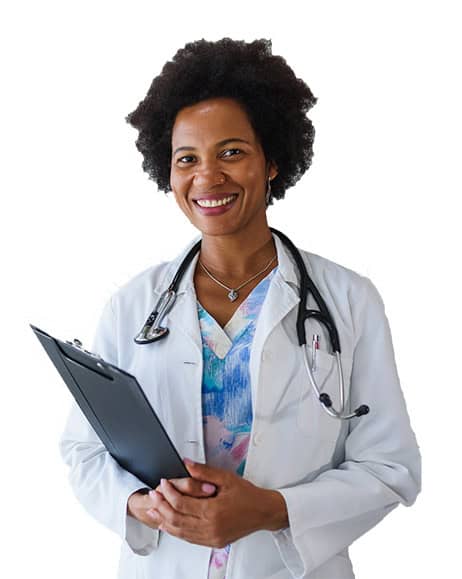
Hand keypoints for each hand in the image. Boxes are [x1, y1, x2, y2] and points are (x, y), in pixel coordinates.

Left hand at [148, 459, 287, 547]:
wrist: (263, 512)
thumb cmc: (248, 495)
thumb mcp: (226, 478)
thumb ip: (204, 472)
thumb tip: (186, 464)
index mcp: (214, 511)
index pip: (181, 503)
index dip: (169, 493)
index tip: (164, 482)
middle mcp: (211, 527)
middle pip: (176, 519)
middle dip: (161, 506)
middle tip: (153, 495)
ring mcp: (211, 537)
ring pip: (180, 532)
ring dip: (164, 521)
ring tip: (154, 510)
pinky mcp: (213, 543)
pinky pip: (189, 538)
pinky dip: (175, 531)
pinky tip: (168, 524)